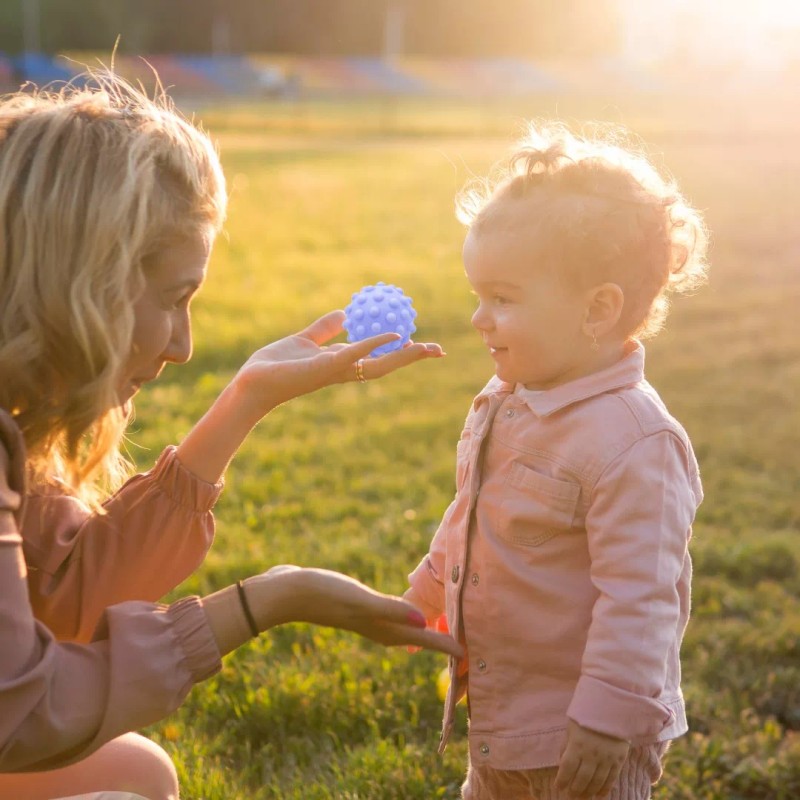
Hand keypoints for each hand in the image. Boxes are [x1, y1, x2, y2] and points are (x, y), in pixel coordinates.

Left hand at [234, 310, 444, 416]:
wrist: (253, 381)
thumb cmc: (275, 365)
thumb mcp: (305, 340)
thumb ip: (325, 328)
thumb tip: (345, 314)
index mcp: (341, 364)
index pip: (378, 358)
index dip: (400, 353)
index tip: (420, 344)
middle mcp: (344, 371)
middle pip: (387, 365)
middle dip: (413, 359)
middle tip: (438, 350)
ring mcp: (337, 371)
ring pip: (379, 364)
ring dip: (405, 356)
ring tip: (428, 349)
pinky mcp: (325, 368)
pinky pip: (355, 354)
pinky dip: (375, 344)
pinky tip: (393, 335)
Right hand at [248, 566, 463, 657]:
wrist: (286, 592)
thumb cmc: (323, 593)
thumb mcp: (360, 599)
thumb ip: (390, 609)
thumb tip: (423, 621)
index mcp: (382, 627)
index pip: (423, 638)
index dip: (446, 646)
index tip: (470, 656)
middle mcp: (377, 626)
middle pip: (417, 640)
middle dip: (439, 645)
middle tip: (463, 650)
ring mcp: (366, 618)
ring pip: (404, 630)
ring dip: (423, 633)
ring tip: (441, 631)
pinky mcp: (357, 607)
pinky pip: (390, 617)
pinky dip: (404, 618)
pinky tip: (404, 612)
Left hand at [554, 720, 629, 798]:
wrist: (612, 707)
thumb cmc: (587, 715)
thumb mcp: (571, 727)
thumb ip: (566, 745)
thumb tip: (562, 763)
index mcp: (577, 745)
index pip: (567, 768)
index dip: (562, 780)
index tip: (558, 787)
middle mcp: (591, 754)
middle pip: (582, 779)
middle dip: (575, 789)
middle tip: (571, 796)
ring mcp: (606, 758)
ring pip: (596, 781)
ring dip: (588, 792)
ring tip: (583, 797)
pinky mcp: (618, 760)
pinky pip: (611, 779)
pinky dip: (604, 789)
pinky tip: (599, 795)